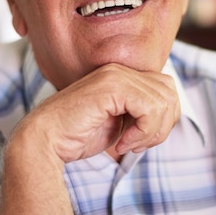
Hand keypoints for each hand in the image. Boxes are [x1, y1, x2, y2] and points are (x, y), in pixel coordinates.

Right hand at [13, 63, 180, 162]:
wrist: (45, 141)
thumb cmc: (76, 136)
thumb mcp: (118, 123)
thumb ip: (140, 114)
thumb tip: (170, 116)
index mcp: (122, 75)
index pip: (165, 89)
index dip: (162, 120)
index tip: (139, 141)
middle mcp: (120, 69)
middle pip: (170, 93)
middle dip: (162, 126)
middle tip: (137, 145)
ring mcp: (116, 75)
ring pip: (164, 101)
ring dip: (152, 132)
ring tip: (129, 144)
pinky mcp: (112, 86)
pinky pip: (150, 108)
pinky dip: (144, 132)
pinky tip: (123, 143)